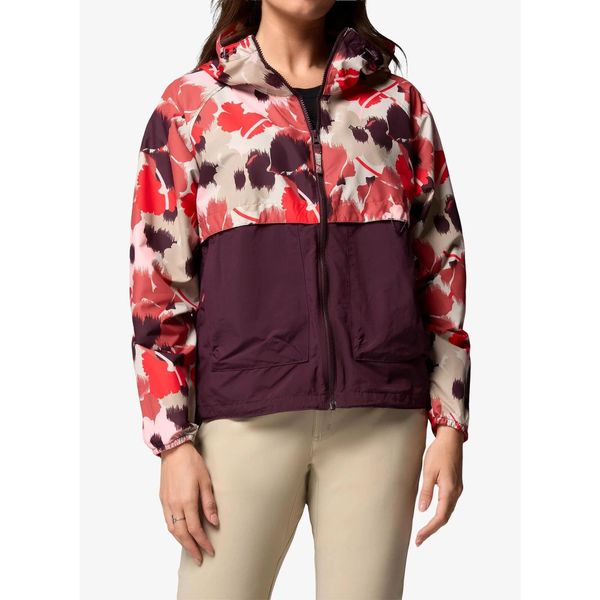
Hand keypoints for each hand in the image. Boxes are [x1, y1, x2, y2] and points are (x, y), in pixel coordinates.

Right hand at [159, 440, 218, 564]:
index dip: (203, 543)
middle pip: (182, 534)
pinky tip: (180, 533)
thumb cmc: (192, 463)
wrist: (174, 450)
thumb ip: (209, 503)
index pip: (195, 529)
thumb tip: (214, 523)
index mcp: (186, 501)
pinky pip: (167, 521)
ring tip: (191, 549)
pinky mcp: (162, 499)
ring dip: (182, 542)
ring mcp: (166, 503)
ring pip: (172, 529)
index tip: (210, 551)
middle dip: (191, 548)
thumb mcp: (206, 481)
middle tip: (200, 559)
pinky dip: (174, 531)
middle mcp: (174, 505)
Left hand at [415, 425, 463, 545]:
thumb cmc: (439, 453)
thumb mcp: (429, 471)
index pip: (440, 517)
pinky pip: (448, 505)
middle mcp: (456, 492)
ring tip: (423, 531)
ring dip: (436, 523)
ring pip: (448, 512)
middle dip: (432, 529)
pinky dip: (441, 513)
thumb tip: (422, 510)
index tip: (419, 538)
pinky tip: (433, 515)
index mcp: (449, 490)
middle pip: (445, 517)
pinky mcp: (455, 485)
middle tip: (418, 540)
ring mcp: (457, 489)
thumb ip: (426, 491)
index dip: (429, 529)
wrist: (451, 439)